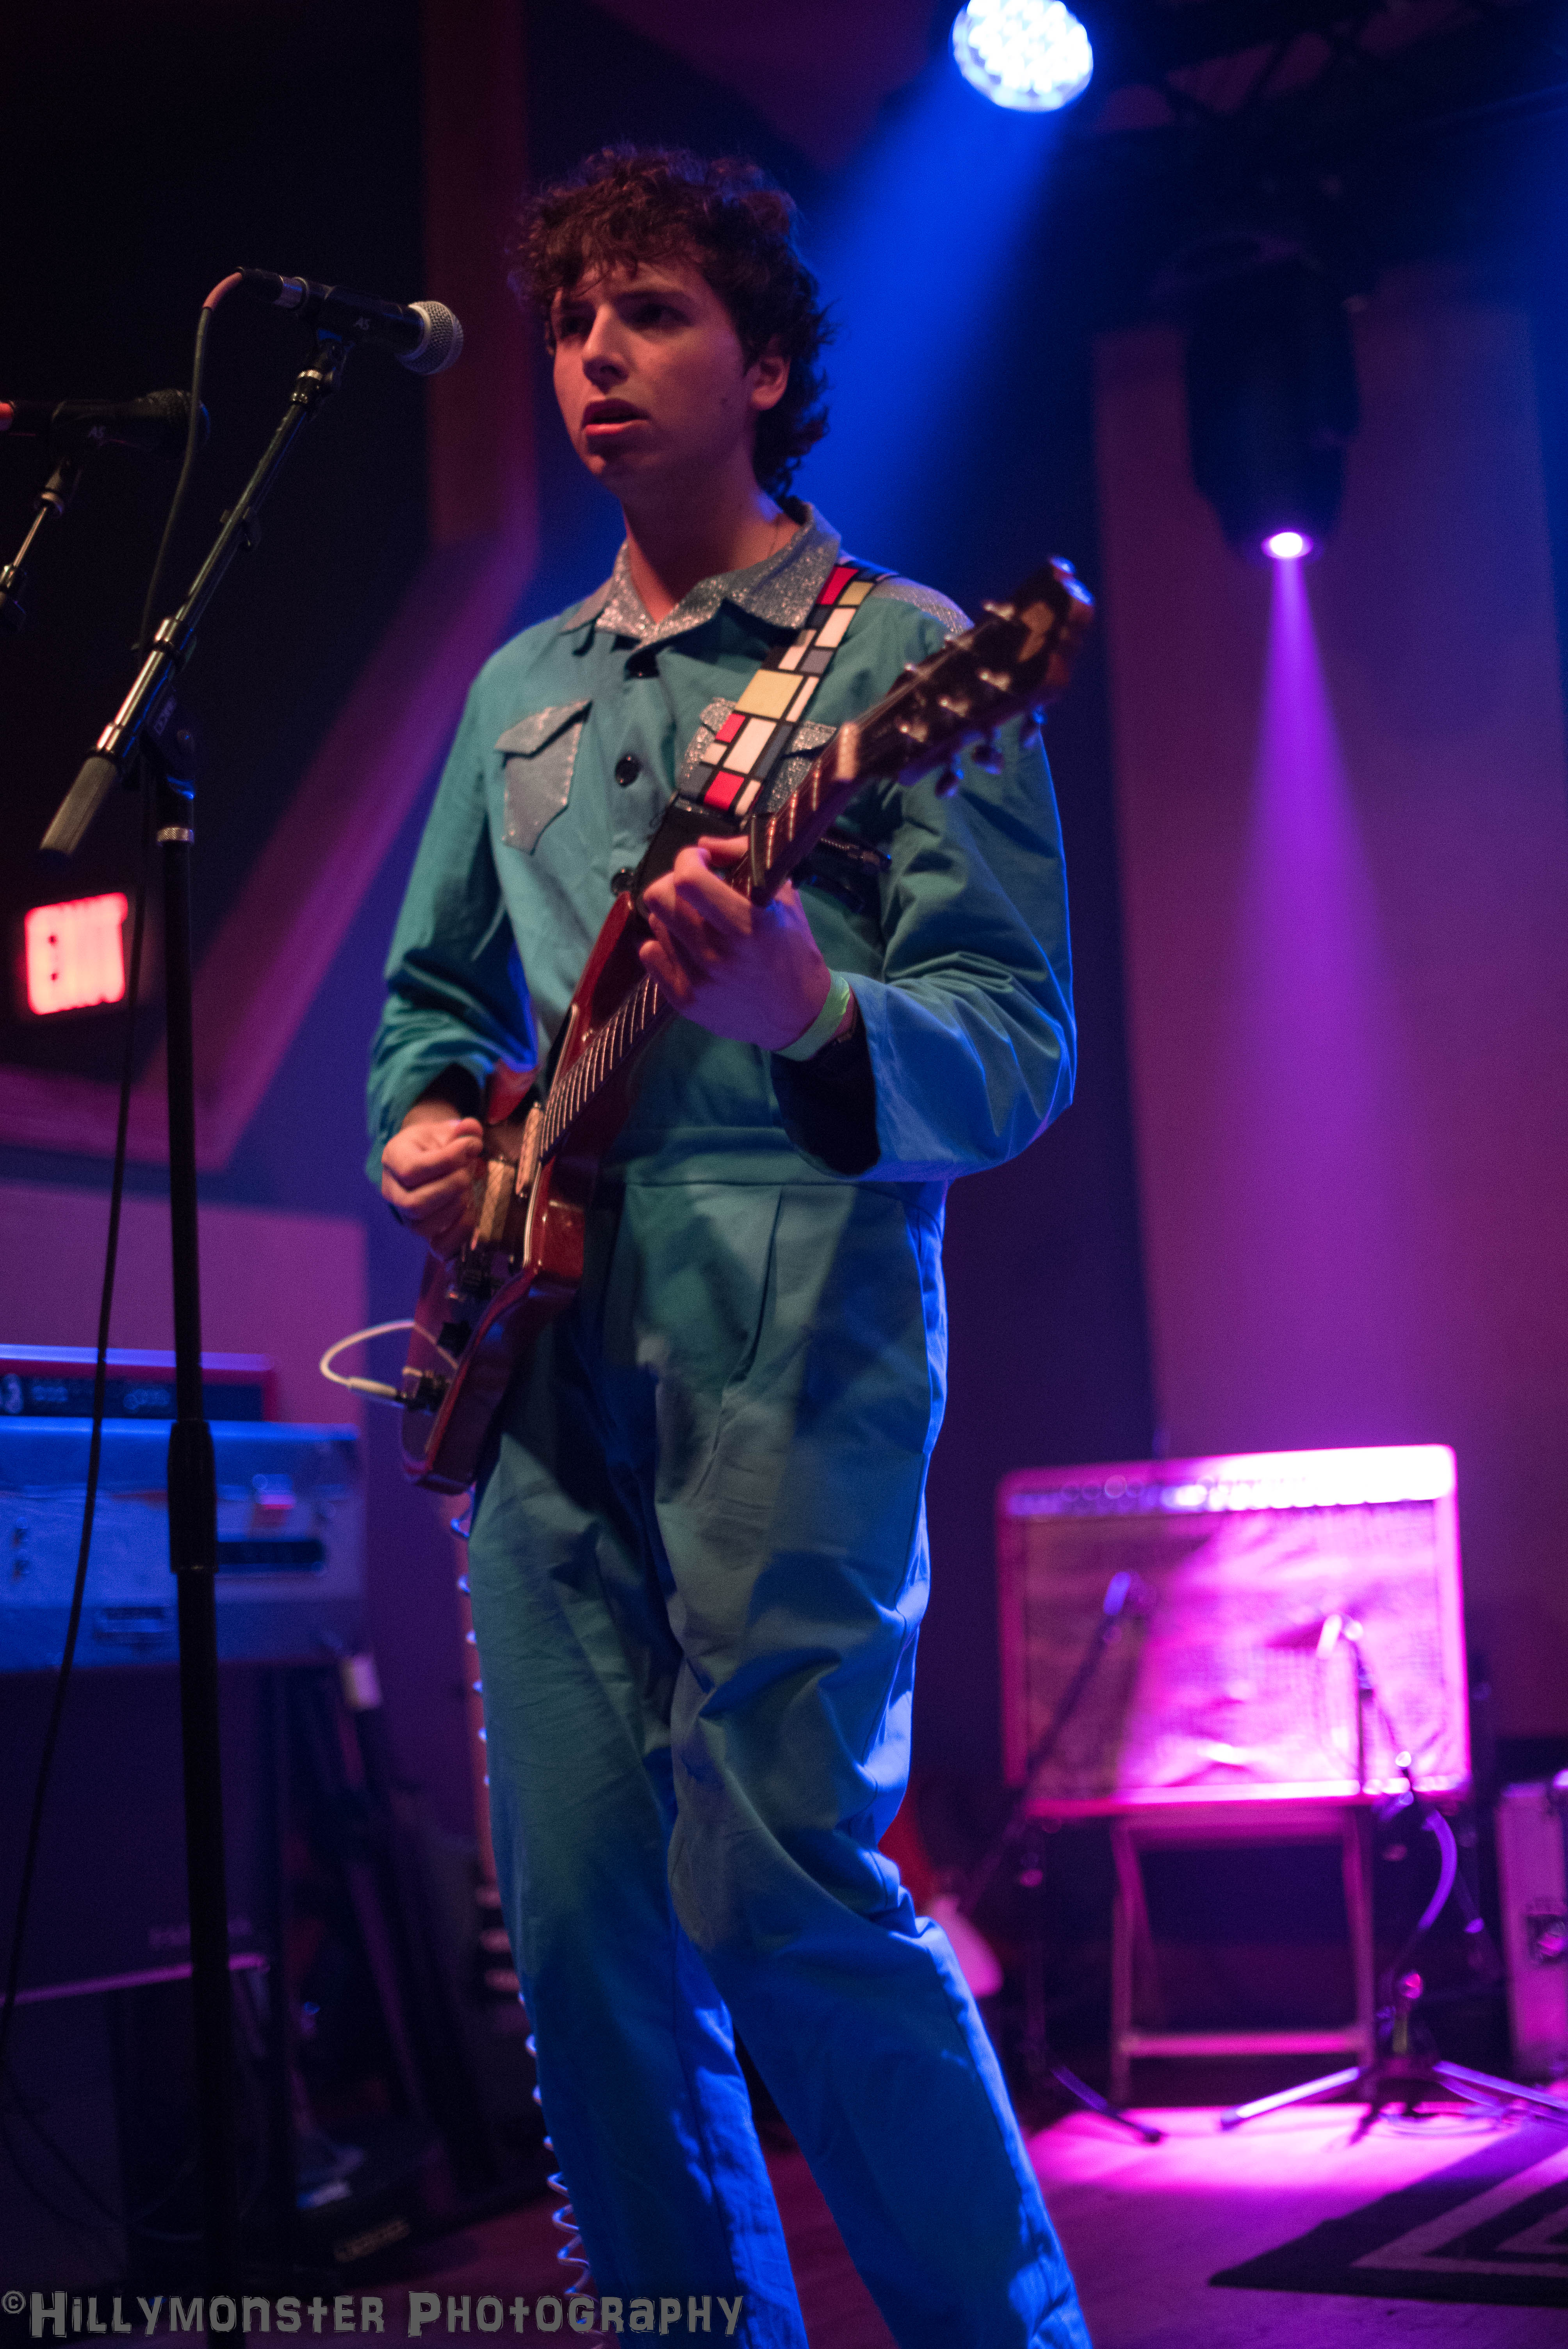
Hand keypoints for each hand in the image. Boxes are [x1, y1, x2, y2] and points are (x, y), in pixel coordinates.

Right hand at [381, 1106, 482, 1255]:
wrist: (426, 1156)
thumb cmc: (434, 1143)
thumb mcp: (444, 1129)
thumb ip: (461, 1129)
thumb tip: (470, 1130)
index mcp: (394, 1159)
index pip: (413, 1170)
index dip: (447, 1160)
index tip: (471, 1146)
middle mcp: (393, 1191)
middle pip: (416, 1203)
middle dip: (452, 1186)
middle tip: (470, 1169)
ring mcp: (406, 1215)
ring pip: (424, 1225)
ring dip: (456, 1206)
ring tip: (469, 1186)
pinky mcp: (424, 1232)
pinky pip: (439, 1247)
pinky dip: (460, 1232)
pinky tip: (471, 1211)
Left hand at [637, 836, 831, 1049]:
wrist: (799, 1015)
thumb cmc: (793, 950)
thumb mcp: (784, 897)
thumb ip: (745, 860)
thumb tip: (705, 844)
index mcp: (748, 925)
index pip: (688, 879)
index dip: (689, 859)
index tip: (702, 860)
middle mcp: (719, 954)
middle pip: (660, 898)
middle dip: (673, 882)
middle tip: (691, 888)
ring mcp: (699, 981)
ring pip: (655, 924)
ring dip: (671, 914)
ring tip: (695, 920)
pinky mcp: (685, 1002)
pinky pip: (650, 955)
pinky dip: (663, 943)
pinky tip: (684, 945)